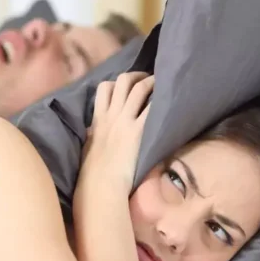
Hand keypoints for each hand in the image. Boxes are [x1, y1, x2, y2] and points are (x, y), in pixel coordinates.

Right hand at [78, 72, 153, 189]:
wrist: (100, 184)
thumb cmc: (92, 171)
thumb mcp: (89, 146)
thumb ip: (94, 133)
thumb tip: (94, 129)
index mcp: (98, 119)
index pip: (104, 88)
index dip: (116, 82)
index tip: (126, 85)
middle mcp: (112, 115)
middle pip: (122, 80)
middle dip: (137, 76)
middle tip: (147, 80)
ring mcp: (125, 121)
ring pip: (139, 88)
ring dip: (152, 82)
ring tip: (162, 83)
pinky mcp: (139, 132)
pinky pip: (152, 108)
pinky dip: (161, 101)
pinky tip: (170, 101)